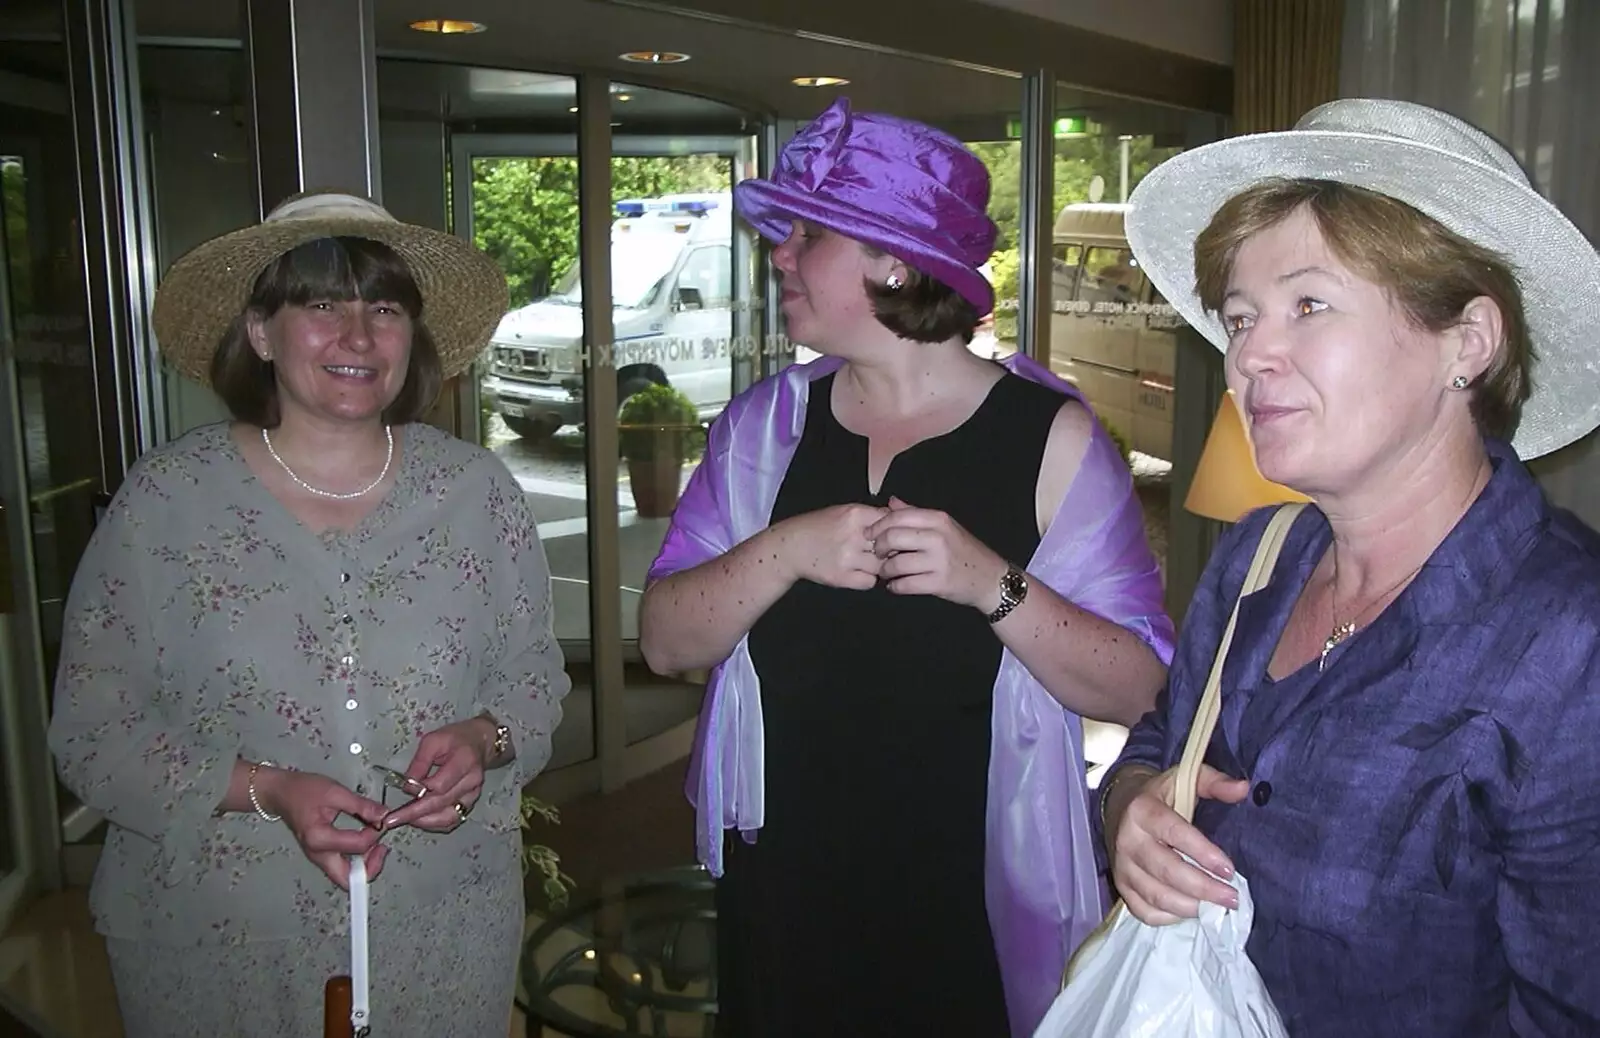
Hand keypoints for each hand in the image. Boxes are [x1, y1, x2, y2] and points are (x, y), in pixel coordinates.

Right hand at [255, 769, 387, 889]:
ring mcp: (318, 858)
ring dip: (365, 865)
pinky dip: (357, 860)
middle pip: (348, 880)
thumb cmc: (302, 791)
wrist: (281, 793)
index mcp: (319, 838)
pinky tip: (364, 842)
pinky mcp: (321, 856)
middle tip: (381, 847)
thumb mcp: (335, 792)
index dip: (374, 834)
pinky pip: (342, 868)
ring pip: (346, 877)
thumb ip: (361, 806)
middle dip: (371, 867)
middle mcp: (317, 854)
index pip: (357, 846)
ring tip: (374, 842)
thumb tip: (383, 815)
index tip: (379, 820)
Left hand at [380, 718, 493, 832]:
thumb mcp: (433, 740)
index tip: (404, 789)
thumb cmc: (455, 739)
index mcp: (464, 761)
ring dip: (425, 822)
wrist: (479, 742)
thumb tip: (407, 785)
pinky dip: (436, 824)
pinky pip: (453, 819)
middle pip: (442, 803)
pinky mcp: (471, 802)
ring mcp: (473, 794)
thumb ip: (420, 762)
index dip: (420, 791)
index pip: (440, 785)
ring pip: (449, 817)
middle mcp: (472, 781)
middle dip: (415, 813)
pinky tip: (420, 821)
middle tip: (393, 819)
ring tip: (404, 820)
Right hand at [773, 503, 888, 589]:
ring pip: (882, 566)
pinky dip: (868, 579)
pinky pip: (870, 582)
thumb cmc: (820, 527)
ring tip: (866, 562)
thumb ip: (871, 515)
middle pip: (889, 545)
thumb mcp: (844, 512)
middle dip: (889, 550)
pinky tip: (858, 572)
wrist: (791, 546)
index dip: (893, 530)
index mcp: (855, 514)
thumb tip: (900, 516)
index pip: (891, 522)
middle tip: (882, 552)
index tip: (891, 535)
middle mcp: (852, 535)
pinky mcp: (841, 577)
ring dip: (879, 566)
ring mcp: (847, 558)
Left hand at [864, 496, 1006, 608]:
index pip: (897, 516)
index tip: (869, 534)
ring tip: (886, 572)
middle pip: (892, 537)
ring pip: (896, 563)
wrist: (990, 578)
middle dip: (878, 547)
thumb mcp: (944, 526)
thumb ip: (915, 513)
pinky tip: (895, 585)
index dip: (878, 525)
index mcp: (938, 519)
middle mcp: (938, 537)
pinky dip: (895, 586)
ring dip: (885, 570)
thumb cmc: (963, 550)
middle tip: (877, 554)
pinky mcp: (939, 583)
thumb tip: (891, 502)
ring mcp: (939, 561)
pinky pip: (905, 584)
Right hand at [1108, 764, 1249, 924]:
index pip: (1174, 833)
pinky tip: (1190, 911)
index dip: (1203, 853)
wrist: (1119, 805)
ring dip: (1190, 907)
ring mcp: (1122, 866)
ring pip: (1156, 895)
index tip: (1229, 870)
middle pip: (1167, 871)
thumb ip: (1214, 782)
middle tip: (1232, 898)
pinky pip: (1144, 911)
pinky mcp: (1120, 885)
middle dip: (1204, 889)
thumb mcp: (1184, 779)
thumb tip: (1243, 789)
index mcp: (1143, 810)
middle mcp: (1128, 839)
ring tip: (1216, 908)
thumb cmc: (1161, 795)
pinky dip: (1169, 917)